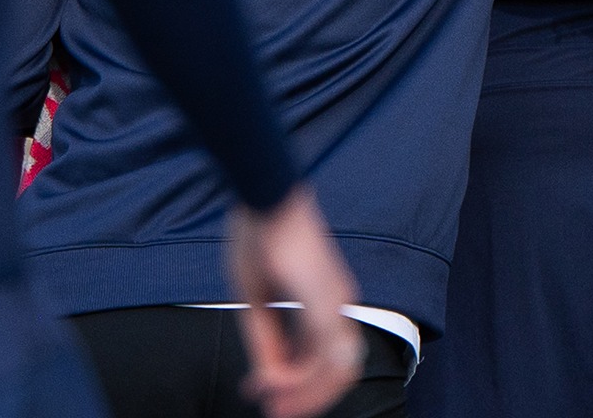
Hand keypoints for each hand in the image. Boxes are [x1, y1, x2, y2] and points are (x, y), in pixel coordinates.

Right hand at [225, 186, 363, 417]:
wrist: (265, 196)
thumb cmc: (256, 237)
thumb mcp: (253, 299)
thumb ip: (264, 340)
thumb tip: (267, 381)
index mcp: (323, 302)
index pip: (319, 356)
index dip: (295, 382)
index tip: (258, 392)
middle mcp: (338, 306)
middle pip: (337, 370)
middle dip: (308, 398)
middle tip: (274, 412)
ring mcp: (337, 303)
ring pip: (338, 370)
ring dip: (309, 395)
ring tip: (276, 407)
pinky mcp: (327, 302)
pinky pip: (326, 354)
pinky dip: (304, 377)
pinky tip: (276, 384)